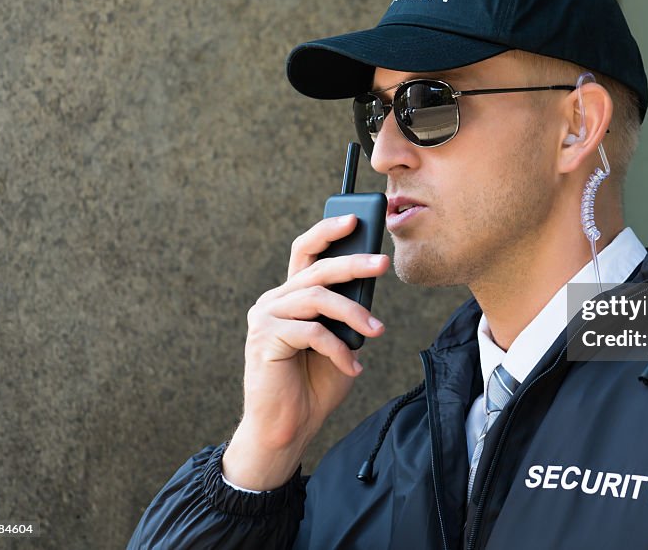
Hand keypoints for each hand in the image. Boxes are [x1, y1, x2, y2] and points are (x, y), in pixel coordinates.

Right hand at [222, 214, 388, 489]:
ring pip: (316, 298)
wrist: (287, 428)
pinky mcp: (265, 339)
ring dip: (353, 313)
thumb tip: (368, 284)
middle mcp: (274, 301)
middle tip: (382, 263)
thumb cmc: (315, 384)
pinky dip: (338, 349)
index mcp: (290, 296)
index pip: (306, 252)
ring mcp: (266, 318)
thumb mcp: (340, 341)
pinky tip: (352, 367)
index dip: (327, 232)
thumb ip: (346, 313)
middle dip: (353, 263)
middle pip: (316, 269)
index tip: (355, 219)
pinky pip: (311, 332)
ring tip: (375, 332)